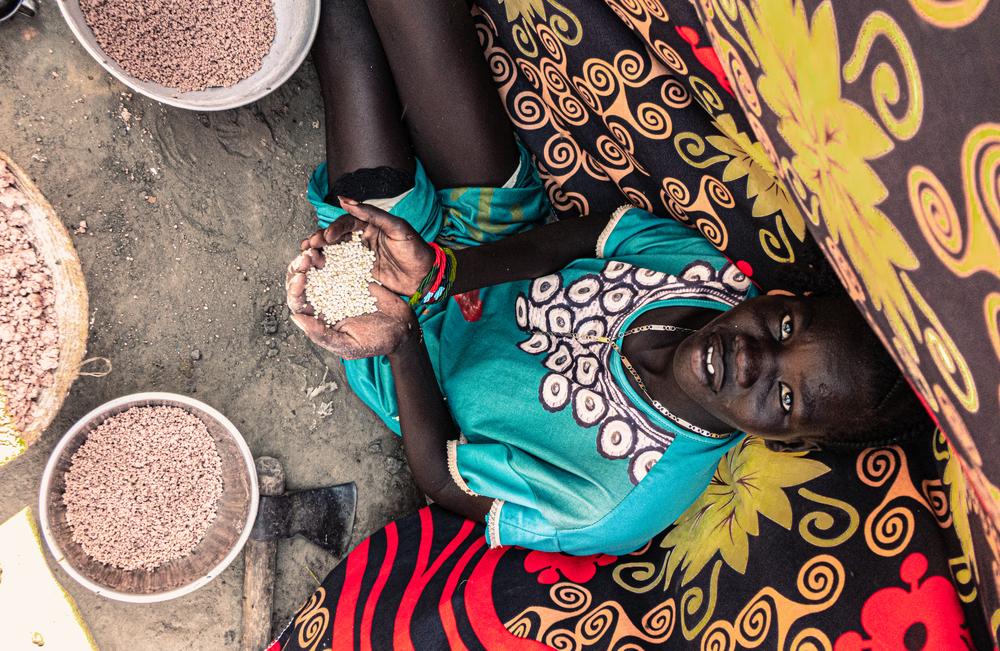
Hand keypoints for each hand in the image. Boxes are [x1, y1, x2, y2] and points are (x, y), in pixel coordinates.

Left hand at [286, 250, 418, 358]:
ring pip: (315, 269)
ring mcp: (337, 285)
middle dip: (299, 269)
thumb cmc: (375, 342)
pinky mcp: (351, 274)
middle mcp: (324, 300)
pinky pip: (337, 261)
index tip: (300, 278)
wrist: (402, 327)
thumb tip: (296, 317)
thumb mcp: (348, 344)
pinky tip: (328, 246)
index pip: (298, 302)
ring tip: (313, 251)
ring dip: (310, 258)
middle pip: (302, 282)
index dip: (294, 290)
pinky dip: (330, 253)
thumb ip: (321, 334)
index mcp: (319, 318)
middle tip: (305, 259)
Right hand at [300, 197, 433, 294]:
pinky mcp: (361, 273)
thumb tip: (345, 199)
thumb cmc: (415, 250)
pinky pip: (342, 269)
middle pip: (336, 237)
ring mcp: (361, 257)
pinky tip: (316, 270)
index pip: (347, 223)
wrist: (427, 278)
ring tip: (306, 255)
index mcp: (370, 225)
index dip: (335, 229)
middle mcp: (363, 239)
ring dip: (320, 253)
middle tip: (309, 246)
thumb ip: (372, 213)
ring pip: (336, 252)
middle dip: (321, 240)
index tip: (326, 237)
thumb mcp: (397, 228)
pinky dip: (328, 268)